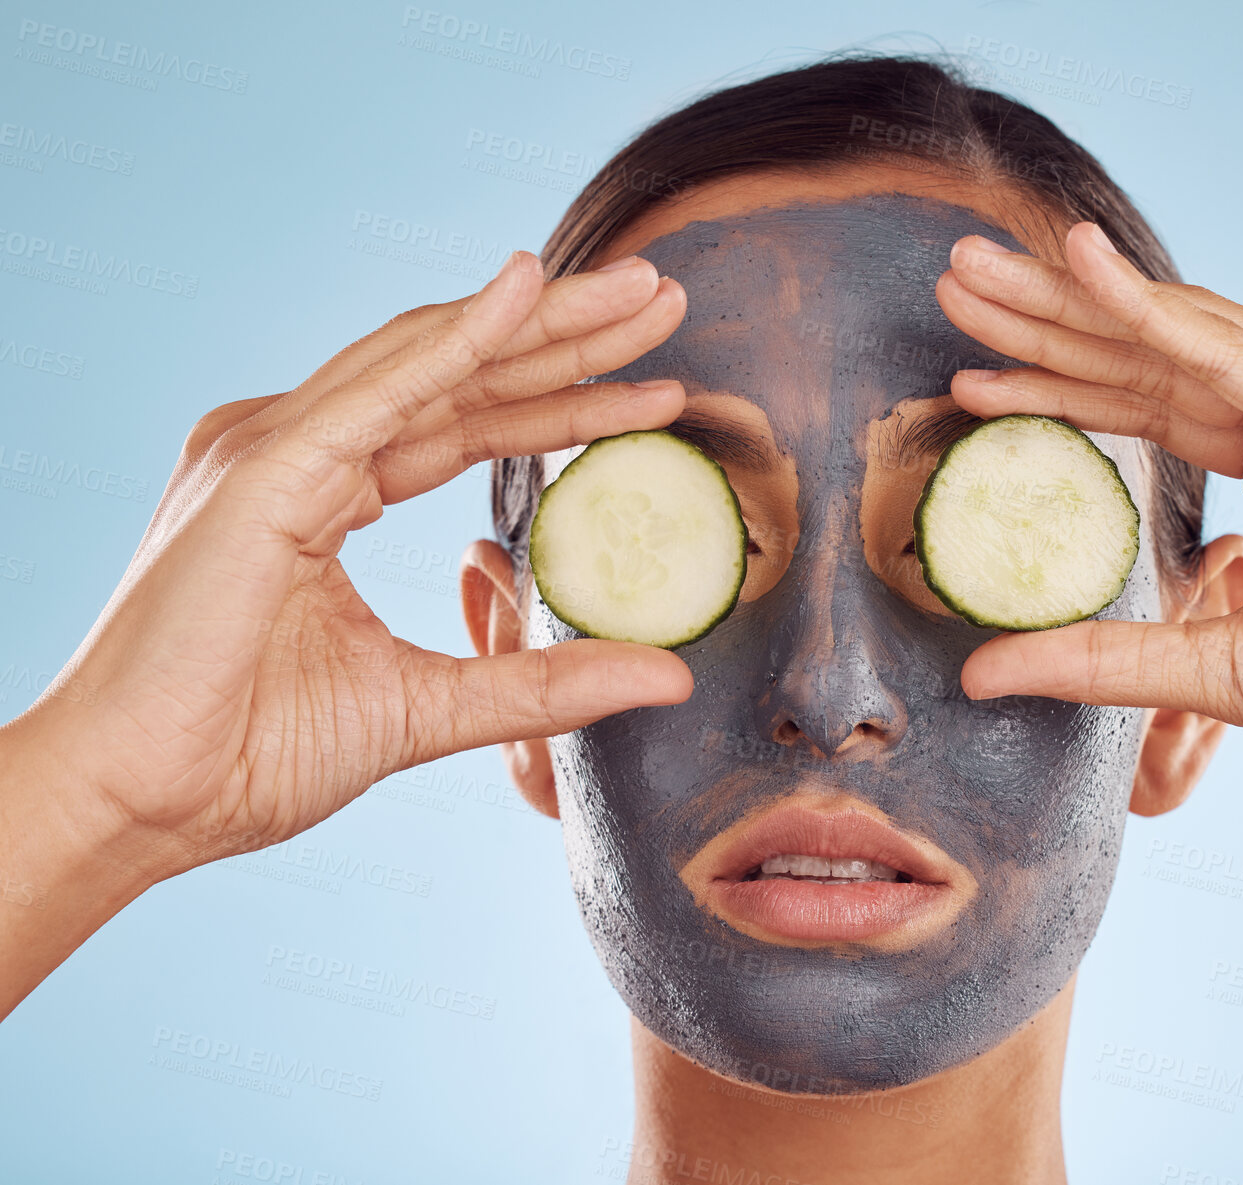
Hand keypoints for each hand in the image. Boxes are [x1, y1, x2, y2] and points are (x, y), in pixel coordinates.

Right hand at [10, 250, 692, 881]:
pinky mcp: (261, 470)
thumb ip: (543, 683)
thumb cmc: (246, 756)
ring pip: (433, 361)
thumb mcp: (431, 708)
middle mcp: (297, 449)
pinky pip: (379, 390)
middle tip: (667, 297)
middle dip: (571, 336)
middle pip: (461, 375)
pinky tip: (529, 290)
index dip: (564, 400)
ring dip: (543, 320)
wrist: (138, 804)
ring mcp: (274, 449)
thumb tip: (669, 676)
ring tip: (642, 289)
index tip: (660, 391)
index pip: (467, 425)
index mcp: (322, 490)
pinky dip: (457, 338)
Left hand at [936, 223, 1242, 818]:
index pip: (1158, 405)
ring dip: (1077, 300)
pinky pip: (1235, 359)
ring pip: (1183, 336)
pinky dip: (1155, 313)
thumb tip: (985, 668)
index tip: (974, 376)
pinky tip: (1084, 268)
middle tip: (957, 280)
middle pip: (1157, 355)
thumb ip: (1104, 657)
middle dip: (1050, 320)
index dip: (1063, 385)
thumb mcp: (1220, 667)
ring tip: (980, 268)